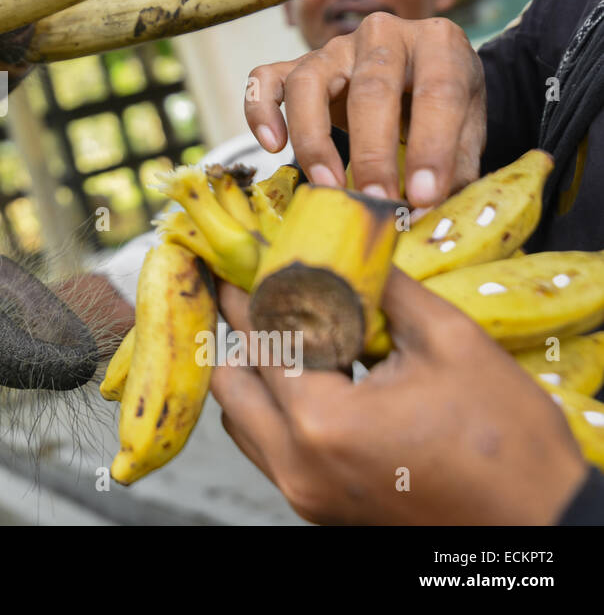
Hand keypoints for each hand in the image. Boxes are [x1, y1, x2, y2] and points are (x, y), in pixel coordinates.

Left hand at [210, 270, 588, 523]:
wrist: (540, 523)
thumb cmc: (507, 442)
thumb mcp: (450, 342)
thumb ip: (387, 290)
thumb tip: (352, 248)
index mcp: (322, 421)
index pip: (261, 337)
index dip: (251, 289)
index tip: (242, 256)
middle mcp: (297, 463)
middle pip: (232, 381)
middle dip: (241, 330)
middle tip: (259, 289)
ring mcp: (303, 492)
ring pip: (241, 420)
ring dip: (255, 373)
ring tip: (288, 331)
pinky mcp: (317, 506)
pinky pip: (268, 449)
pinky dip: (275, 410)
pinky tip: (312, 376)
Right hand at [244, 13, 484, 207]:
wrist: (416, 72)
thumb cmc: (440, 103)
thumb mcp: (467, 126)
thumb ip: (456, 165)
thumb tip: (433, 210)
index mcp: (438, 43)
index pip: (439, 92)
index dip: (432, 147)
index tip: (424, 197)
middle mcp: (383, 34)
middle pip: (372, 87)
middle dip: (373, 152)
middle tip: (376, 200)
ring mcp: (334, 47)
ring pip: (309, 81)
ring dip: (314, 139)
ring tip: (327, 185)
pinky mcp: (297, 63)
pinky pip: (265, 78)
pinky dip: (260, 110)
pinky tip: (271, 145)